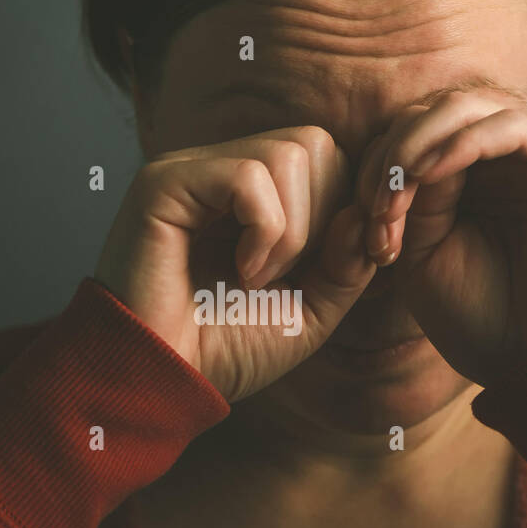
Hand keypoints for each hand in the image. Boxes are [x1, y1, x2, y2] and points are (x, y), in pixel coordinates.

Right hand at [95, 126, 375, 401]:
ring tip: (256, 279)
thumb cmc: (224, 351)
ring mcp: (192, 170)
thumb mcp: (310, 311)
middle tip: (285, 277)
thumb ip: (348, 262)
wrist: (160, 383)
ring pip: (289, 154)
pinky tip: (242, 272)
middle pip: (316, 144)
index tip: (338, 270)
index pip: (330, 158)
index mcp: (253, 194)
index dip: (348, 210)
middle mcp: (221, 170)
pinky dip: (264, 231)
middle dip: (324, 218)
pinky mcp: (166, 182)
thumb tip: (367, 213)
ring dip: (293, 232)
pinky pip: (249, 176)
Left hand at [356, 95, 526, 386]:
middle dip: (389, 157)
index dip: (375, 168)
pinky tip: (428, 174)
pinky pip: (509, 126)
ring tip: (393, 198)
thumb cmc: (481, 320)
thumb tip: (397, 152)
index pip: (411, 137)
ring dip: (414, 147)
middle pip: (431, 114)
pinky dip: (460, 143)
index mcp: (470, 179)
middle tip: (374, 213)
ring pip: (464, 109)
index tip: (361, 228)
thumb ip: (408, 196)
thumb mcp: (421, 253)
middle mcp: (506, 159)